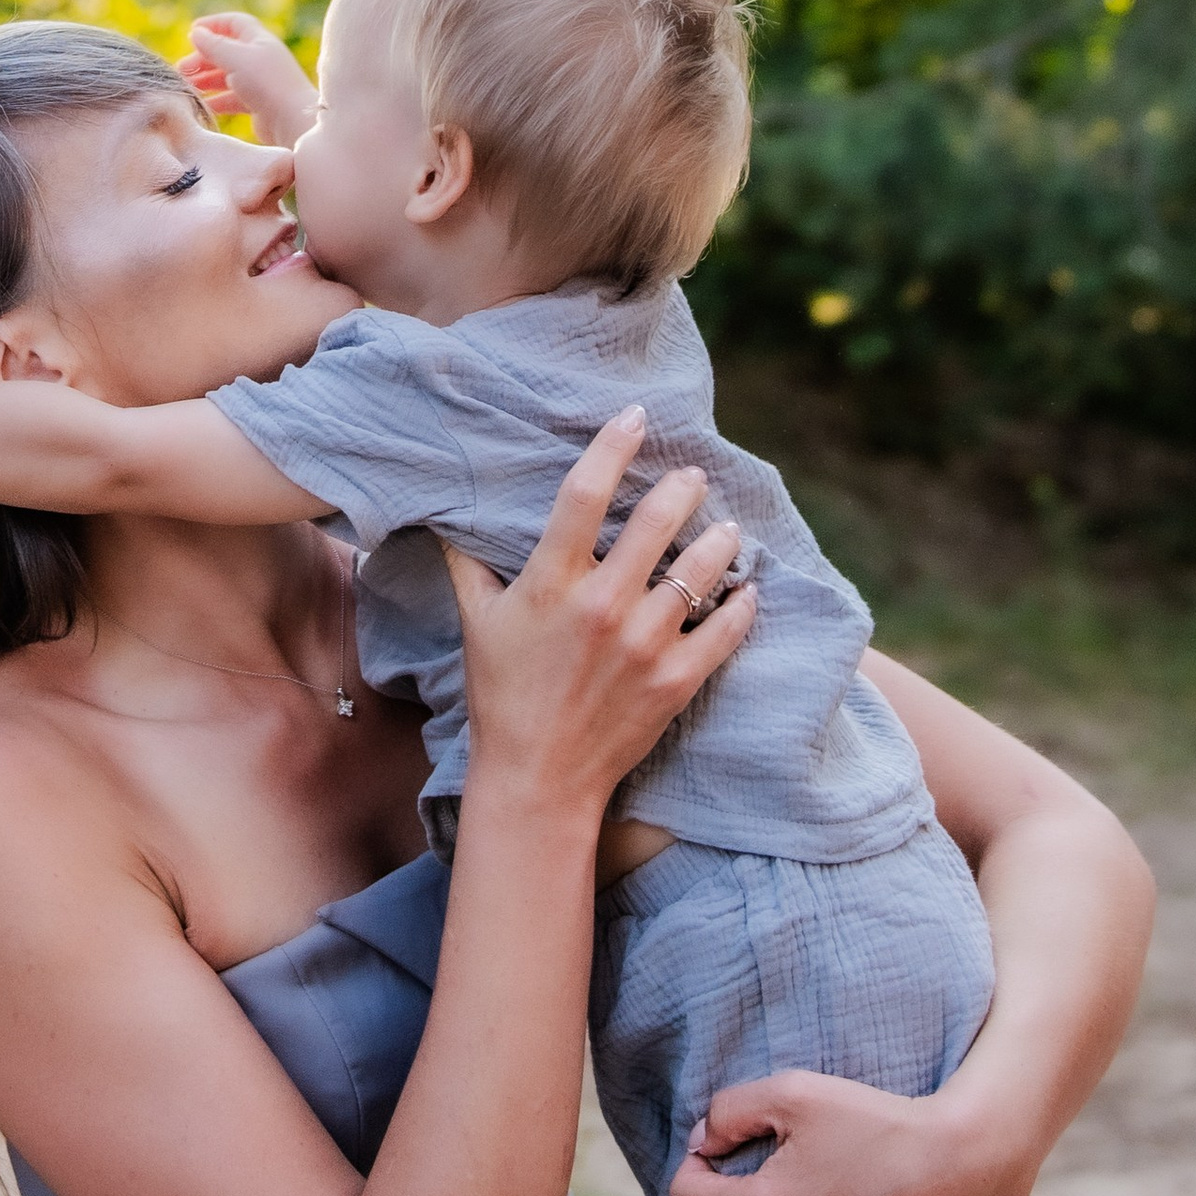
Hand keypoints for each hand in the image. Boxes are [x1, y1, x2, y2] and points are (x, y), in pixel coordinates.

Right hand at [180, 11, 318, 146]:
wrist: (292, 120)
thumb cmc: (265, 83)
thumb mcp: (235, 58)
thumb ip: (213, 45)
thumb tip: (196, 32)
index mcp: (259, 40)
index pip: (234, 23)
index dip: (213, 25)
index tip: (191, 32)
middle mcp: (261, 58)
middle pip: (227, 51)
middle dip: (203, 57)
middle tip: (182, 69)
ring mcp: (261, 82)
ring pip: (228, 75)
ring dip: (207, 79)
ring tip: (188, 88)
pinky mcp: (259, 104)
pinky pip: (233, 98)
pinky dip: (218, 100)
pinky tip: (203, 105)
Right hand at [441, 413, 753, 831]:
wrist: (537, 778)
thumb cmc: (501, 695)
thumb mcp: (477, 622)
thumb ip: (468, 563)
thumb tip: (447, 514)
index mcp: (551, 583)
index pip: (584, 493)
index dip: (614, 445)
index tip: (638, 416)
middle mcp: (601, 605)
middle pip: (658, 521)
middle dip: (683, 488)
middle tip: (694, 477)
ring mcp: (644, 644)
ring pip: (702, 569)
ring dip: (721, 541)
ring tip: (728, 530)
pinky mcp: (676, 680)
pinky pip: (726, 629)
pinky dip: (742, 605)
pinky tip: (747, 590)